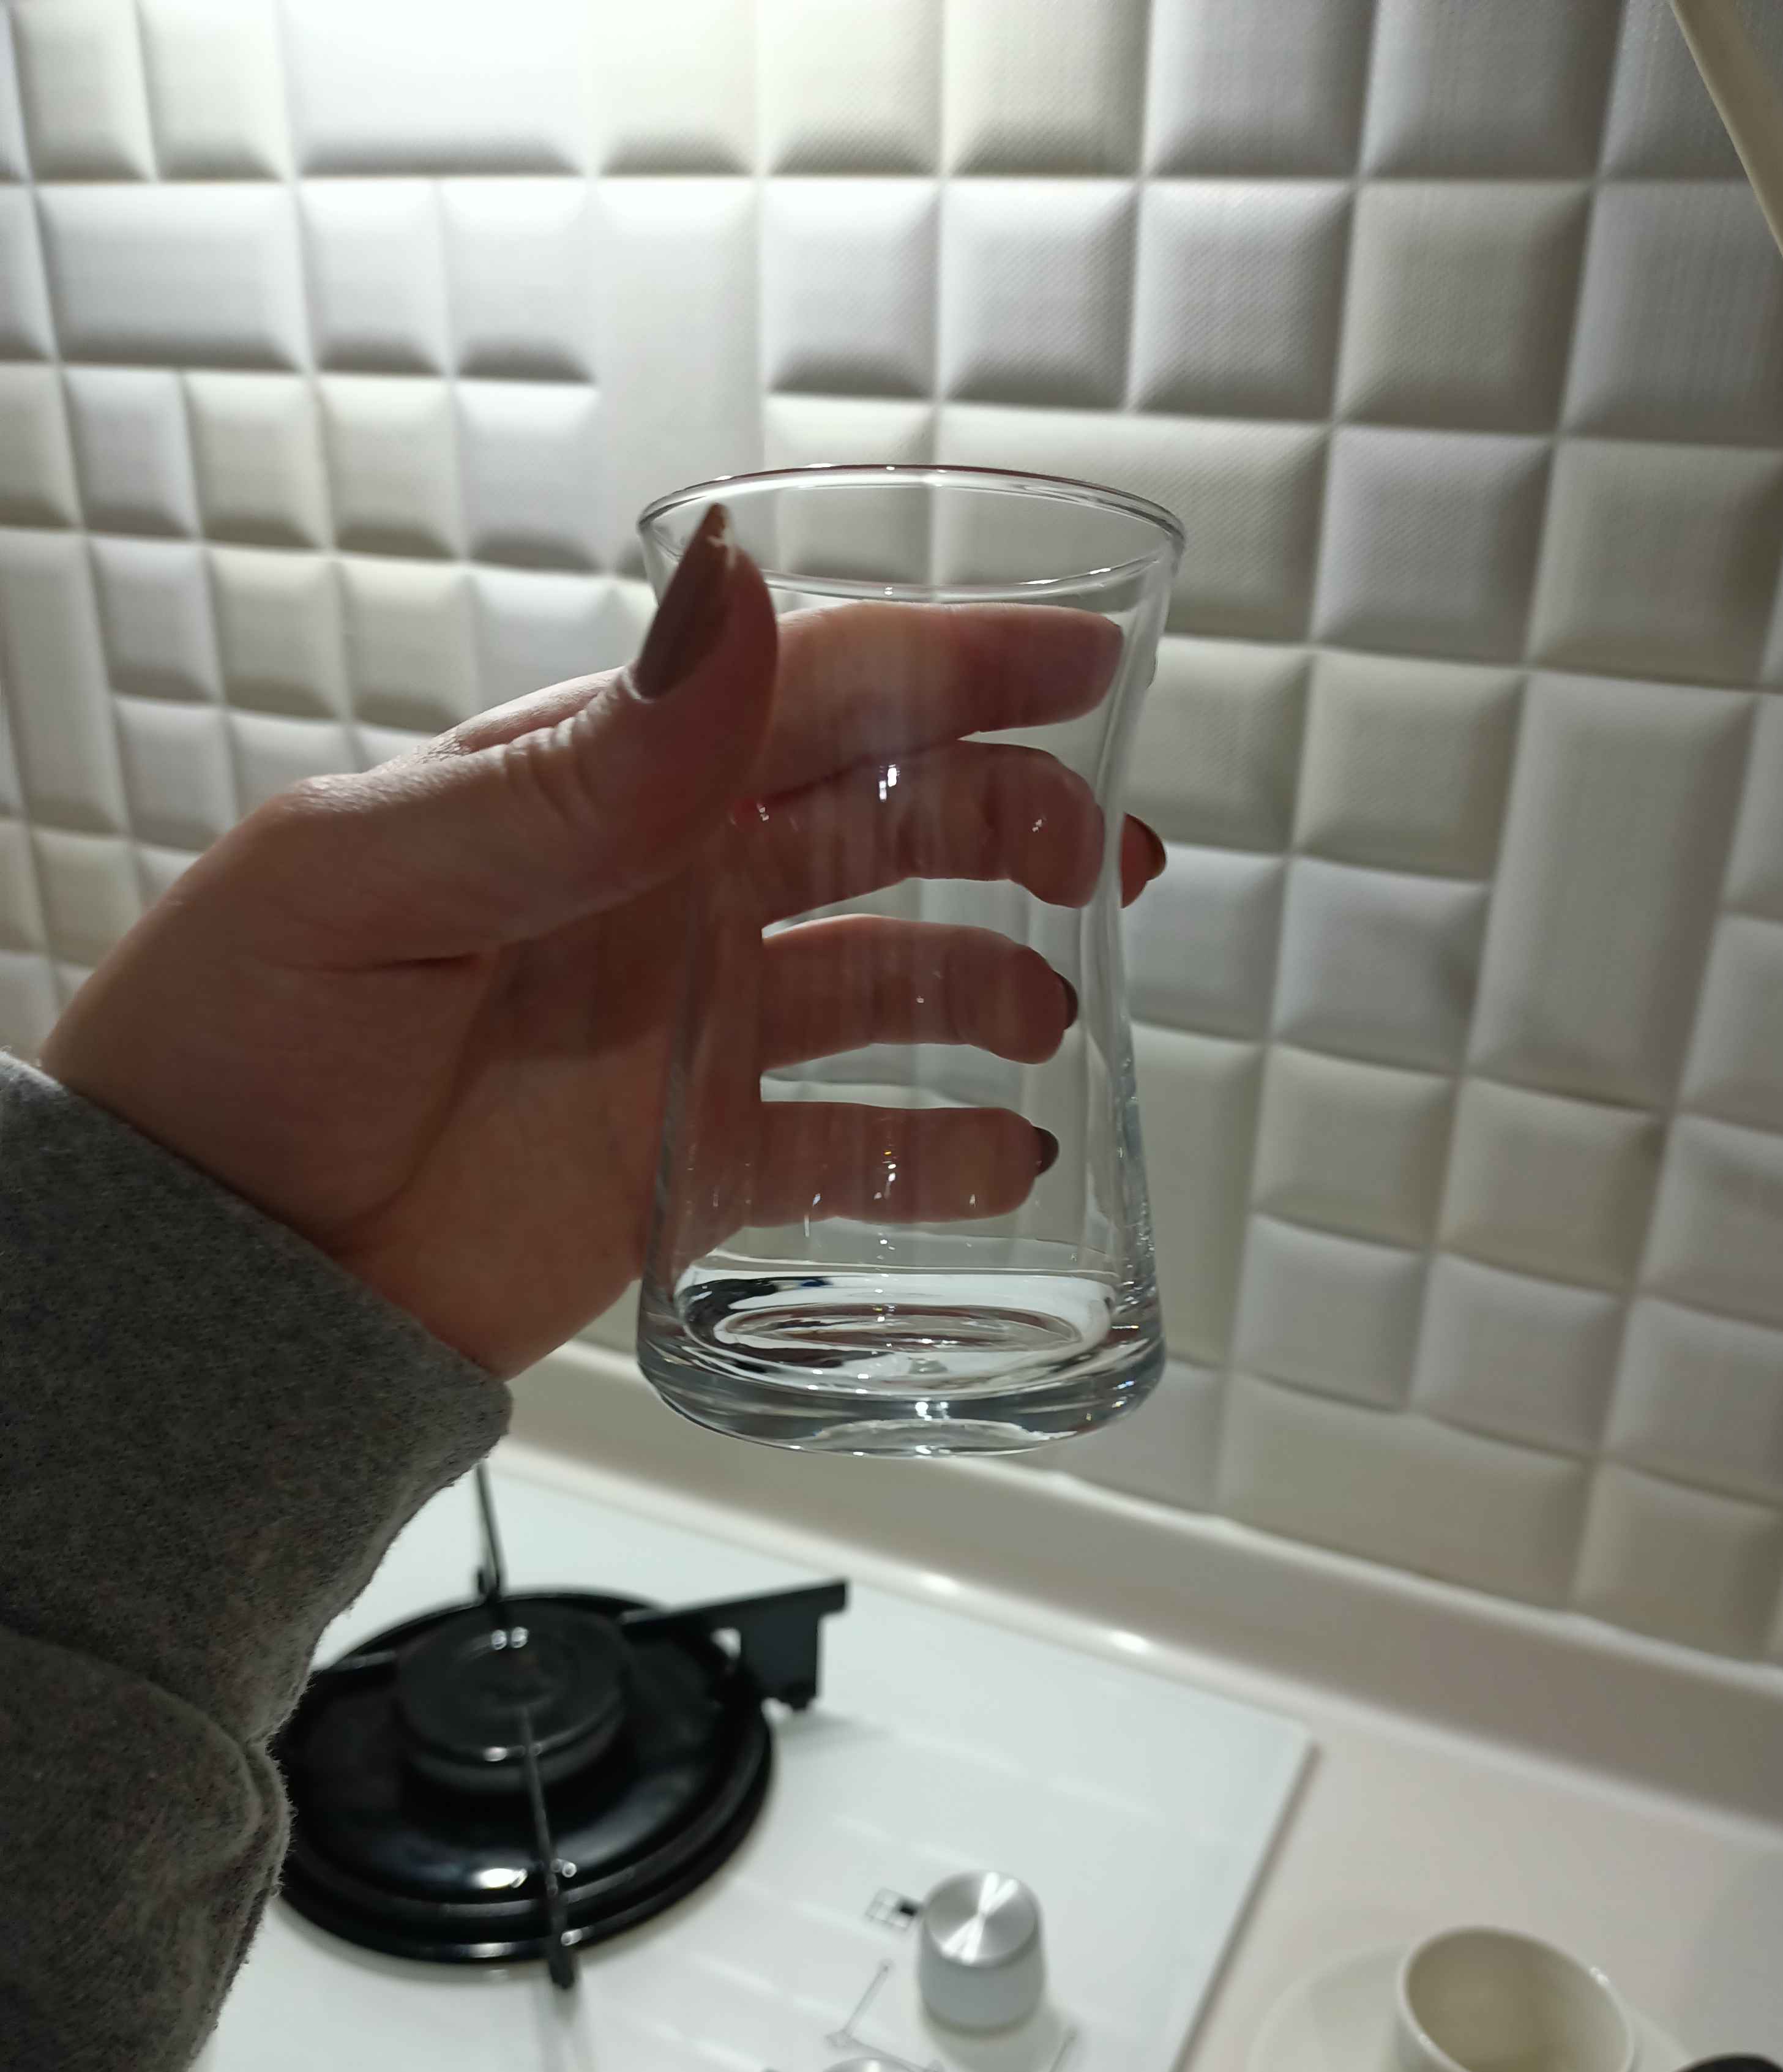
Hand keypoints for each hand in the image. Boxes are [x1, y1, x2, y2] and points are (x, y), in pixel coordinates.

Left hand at [43, 514, 1164, 1377]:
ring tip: (1048, 1020)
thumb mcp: (370, 885)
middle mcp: (659, 894)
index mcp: (591, 789)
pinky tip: (1001, 1162)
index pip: (799, 690)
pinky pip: (851, 1146)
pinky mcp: (695, 1165)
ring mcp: (686, 1029)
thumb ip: (568, 777)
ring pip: (888, 979)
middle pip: (878, 824)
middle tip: (1103, 865)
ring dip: (989, 983)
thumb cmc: (233, 1048)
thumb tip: (733, 607)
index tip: (1088, 661)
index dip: (951, 664)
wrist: (202, 1276)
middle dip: (1005, 822)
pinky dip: (939, 1153)